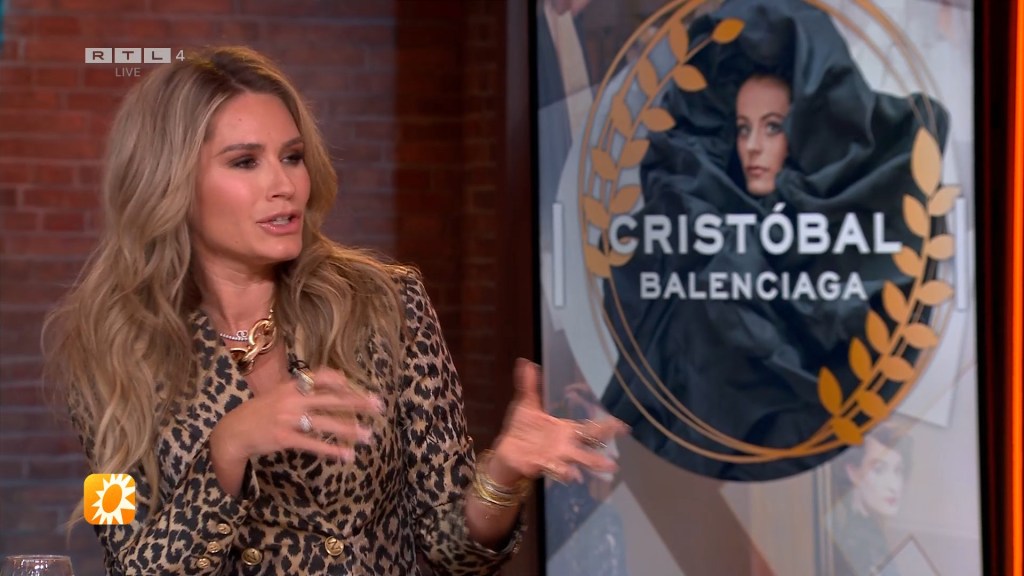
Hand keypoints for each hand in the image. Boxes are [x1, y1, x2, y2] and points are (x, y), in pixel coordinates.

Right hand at [211, 367, 381, 466]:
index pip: (322, 377)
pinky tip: (347, 455)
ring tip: (369, 435)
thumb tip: (331, 384)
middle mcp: (292, 398)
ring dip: (350, 430)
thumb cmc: (261, 411)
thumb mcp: (279, 393)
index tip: (361, 388)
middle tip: (378, 407)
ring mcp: (288, 418)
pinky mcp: (285, 438)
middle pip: (331, 398)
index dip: (343, 381)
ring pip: (326, 423)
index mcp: (292, 385)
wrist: (233, 431)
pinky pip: (313, 444)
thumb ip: (302, 388)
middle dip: (357, 402)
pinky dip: (332, 450)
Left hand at [489, 358, 628, 484]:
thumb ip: (528, 385)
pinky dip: (564, 471)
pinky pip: (556, 468)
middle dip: (604, 448)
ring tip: (608, 466)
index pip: (590, 428)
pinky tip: (572, 474)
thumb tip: (524, 362)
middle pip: (589, 446)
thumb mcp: (526, 404)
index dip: (607, 426)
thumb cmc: (521, 428)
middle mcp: (565, 445)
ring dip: (593, 463)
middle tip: (619, 456)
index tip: (624, 426)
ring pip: (578, 460)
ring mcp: (556, 456)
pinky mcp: (543, 463)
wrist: (507, 448)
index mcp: (565, 430)